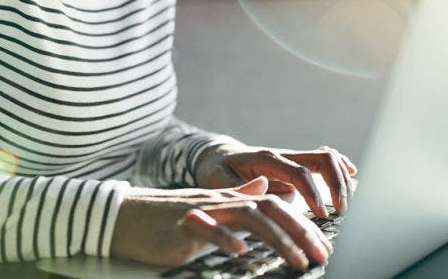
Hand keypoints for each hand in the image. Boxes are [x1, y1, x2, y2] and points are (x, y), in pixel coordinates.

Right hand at [110, 177, 331, 269]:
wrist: (124, 214)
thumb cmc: (166, 216)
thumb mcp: (209, 205)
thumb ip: (238, 196)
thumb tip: (264, 187)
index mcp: (230, 199)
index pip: (274, 206)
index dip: (302, 224)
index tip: (323, 247)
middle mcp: (221, 201)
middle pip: (269, 208)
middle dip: (300, 232)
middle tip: (321, 255)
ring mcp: (203, 211)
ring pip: (247, 216)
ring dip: (277, 238)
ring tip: (296, 260)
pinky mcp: (181, 224)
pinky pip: (206, 228)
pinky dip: (225, 238)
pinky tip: (240, 251)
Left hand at [194, 144, 358, 218]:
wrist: (217, 157)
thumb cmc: (216, 171)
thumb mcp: (217, 180)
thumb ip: (238, 187)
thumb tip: (264, 189)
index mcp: (265, 158)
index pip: (298, 173)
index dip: (313, 193)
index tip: (322, 214)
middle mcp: (282, 154)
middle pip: (320, 159)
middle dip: (335, 184)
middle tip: (340, 211)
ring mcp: (291, 158)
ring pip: (325, 157)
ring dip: (340, 177)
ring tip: (344, 204)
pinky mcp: (296, 164)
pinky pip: (322, 159)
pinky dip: (339, 165)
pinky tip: (351, 174)